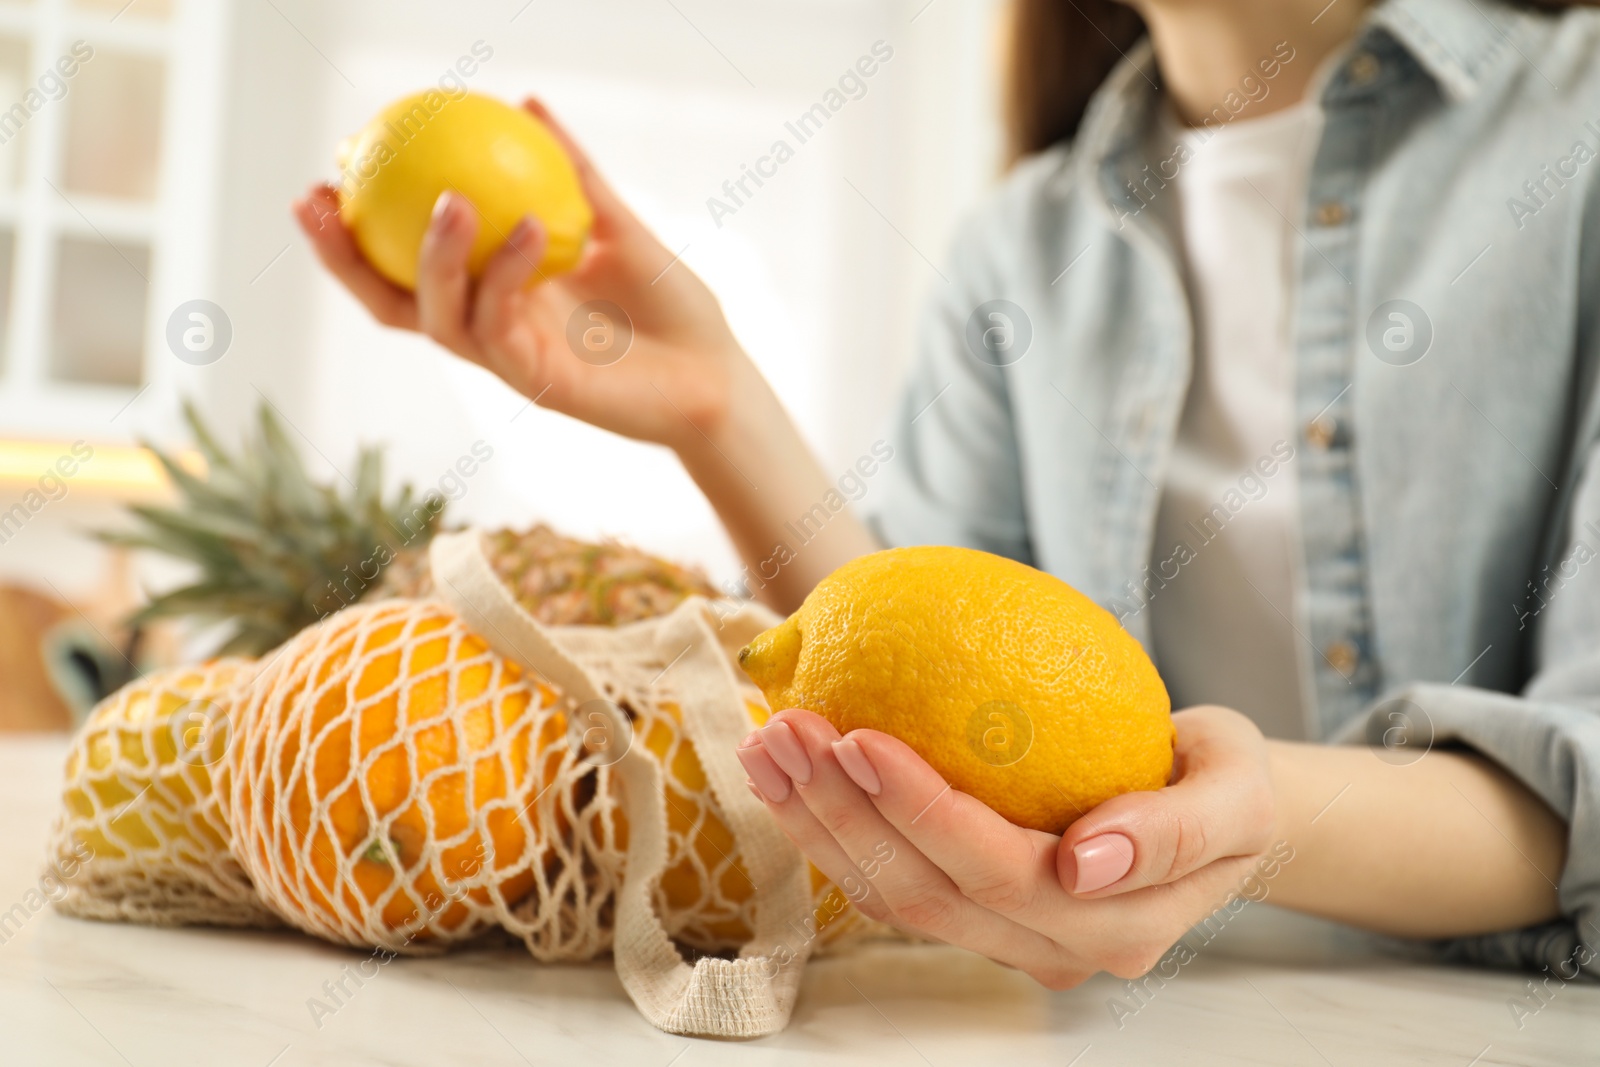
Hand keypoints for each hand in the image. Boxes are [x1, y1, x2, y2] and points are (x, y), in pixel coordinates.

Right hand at [293, 98, 750, 451]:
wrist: (717, 375)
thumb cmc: (671, 309)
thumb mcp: (618, 228)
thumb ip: (575, 174)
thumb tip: (528, 101)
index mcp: (494, 294)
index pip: (404, 265)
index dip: (354, 231)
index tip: (328, 171)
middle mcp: (489, 329)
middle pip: (390, 301)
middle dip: (342, 257)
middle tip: (318, 198)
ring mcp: (509, 359)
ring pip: (438, 316)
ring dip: (433, 256)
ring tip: (449, 199)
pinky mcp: (539, 383)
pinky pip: (505, 324)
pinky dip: (509, 273)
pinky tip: (529, 223)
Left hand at [736, 705, 1275, 986]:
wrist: (1216, 810)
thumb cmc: (1226, 781)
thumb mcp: (1237, 788)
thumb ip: (1178, 830)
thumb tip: (1084, 858)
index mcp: (1114, 923)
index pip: (997, 871)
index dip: (920, 812)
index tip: (859, 735)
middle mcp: (1053, 949)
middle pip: (925, 891)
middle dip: (842, 814)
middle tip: (786, 731)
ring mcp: (1008, 940)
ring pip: (893, 896)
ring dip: (818, 824)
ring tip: (766, 746)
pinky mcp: (974, 915)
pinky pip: (891, 883)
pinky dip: (833, 830)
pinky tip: (792, 774)